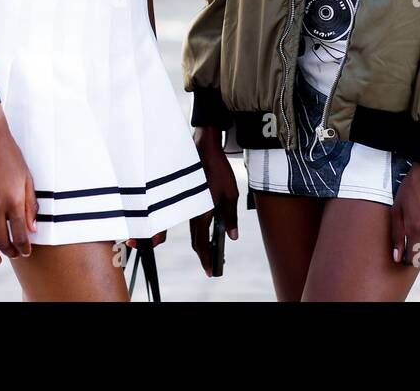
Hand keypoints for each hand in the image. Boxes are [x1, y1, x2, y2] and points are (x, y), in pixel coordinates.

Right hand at [0, 105, 38, 263]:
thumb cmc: (11, 156)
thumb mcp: (27, 179)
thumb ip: (30, 204)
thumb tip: (32, 228)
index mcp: (13, 201)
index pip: (20, 233)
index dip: (24, 246)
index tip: (26, 251)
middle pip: (2, 239)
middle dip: (10, 251)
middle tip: (14, 254)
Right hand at [189, 126, 238, 275]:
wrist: (203, 147)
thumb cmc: (218, 169)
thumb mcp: (231, 193)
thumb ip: (230, 216)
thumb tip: (232, 236)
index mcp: (202, 212)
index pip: (201, 243)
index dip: (206, 259)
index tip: (210, 271)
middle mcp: (191, 211)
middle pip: (195, 239)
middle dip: (203, 254)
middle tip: (212, 265)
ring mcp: (187, 204)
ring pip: (193, 230)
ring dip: (200, 242)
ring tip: (210, 249)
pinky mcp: (187, 197)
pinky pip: (190, 218)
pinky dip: (197, 229)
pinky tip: (206, 227)